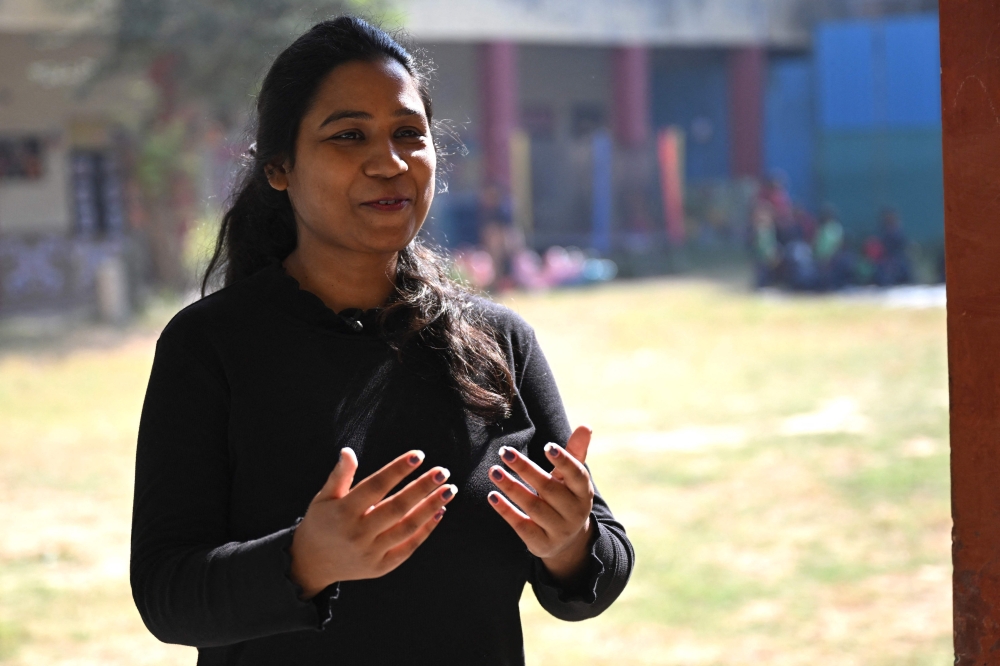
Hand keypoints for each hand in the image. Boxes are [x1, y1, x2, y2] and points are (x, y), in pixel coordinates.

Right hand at [289, 447, 456, 598]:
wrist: (313, 563)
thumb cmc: (322, 522)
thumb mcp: (324, 497)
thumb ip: (339, 476)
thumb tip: (348, 451)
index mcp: (343, 512)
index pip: (375, 487)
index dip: (397, 470)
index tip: (418, 455)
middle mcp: (358, 534)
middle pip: (396, 508)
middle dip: (422, 488)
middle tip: (443, 471)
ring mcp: (370, 553)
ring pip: (407, 528)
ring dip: (430, 508)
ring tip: (449, 490)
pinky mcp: (381, 567)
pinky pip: (408, 547)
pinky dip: (425, 530)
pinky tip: (439, 511)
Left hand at [488, 425, 594, 583]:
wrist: (568, 541)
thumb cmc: (566, 498)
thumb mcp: (572, 479)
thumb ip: (575, 454)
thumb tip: (585, 426)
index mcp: (583, 492)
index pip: (577, 475)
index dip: (564, 461)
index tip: (547, 446)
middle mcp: (575, 512)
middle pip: (549, 489)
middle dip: (526, 469)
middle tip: (505, 451)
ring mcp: (559, 530)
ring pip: (533, 507)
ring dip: (511, 487)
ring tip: (494, 471)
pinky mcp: (542, 544)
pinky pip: (522, 526)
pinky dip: (506, 511)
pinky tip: (492, 496)